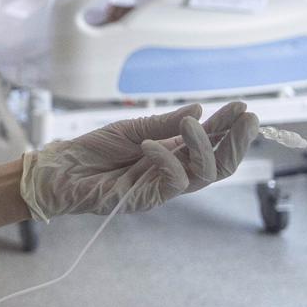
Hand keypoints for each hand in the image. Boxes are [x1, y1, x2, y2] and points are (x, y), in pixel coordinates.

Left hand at [19, 102, 258, 220]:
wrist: (58, 171)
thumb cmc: (90, 151)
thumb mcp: (130, 130)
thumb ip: (164, 123)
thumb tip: (199, 109)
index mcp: (171, 152)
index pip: (209, 141)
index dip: (227, 126)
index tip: (243, 107)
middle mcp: (173, 171)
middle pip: (218, 162)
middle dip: (236, 140)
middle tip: (248, 118)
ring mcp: (162, 186)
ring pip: (205, 174)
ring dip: (205, 146)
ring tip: (195, 124)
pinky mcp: (148, 199)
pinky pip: (173, 181)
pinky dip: (168, 159)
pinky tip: (153, 144)